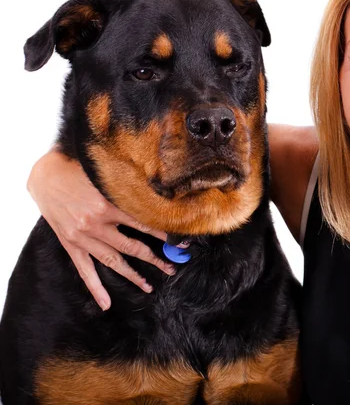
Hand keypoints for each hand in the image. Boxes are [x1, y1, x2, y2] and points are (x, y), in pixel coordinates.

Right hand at [27, 147, 175, 309]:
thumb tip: (158, 191)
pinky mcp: (70, 244)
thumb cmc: (79, 169)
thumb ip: (128, 187)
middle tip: (172, 268)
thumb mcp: (106, 175)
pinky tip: (106, 303)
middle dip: (154, 259)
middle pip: (132, 247)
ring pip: (112, 261)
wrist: (45, 175)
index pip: (144, 224)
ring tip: (149, 287)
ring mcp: (82, 237)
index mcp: (107, 205)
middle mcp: (96, 224)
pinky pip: (84, 270)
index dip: (164, 234)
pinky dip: (95, 287)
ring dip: (132, 275)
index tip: (180, 242)